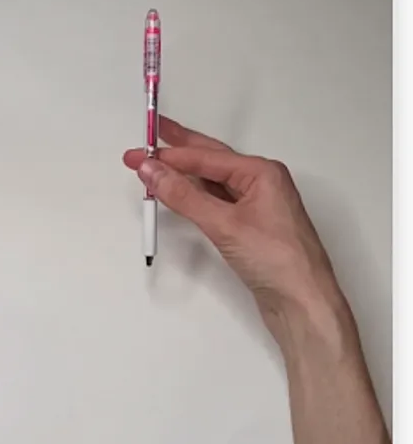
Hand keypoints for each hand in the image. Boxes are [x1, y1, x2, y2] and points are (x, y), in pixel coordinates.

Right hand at [123, 116, 340, 315]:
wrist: (303, 302)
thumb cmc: (280, 261)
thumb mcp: (225, 224)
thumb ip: (184, 197)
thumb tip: (154, 171)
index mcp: (263, 173)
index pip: (207, 156)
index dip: (170, 154)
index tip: (141, 152)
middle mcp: (262, 184)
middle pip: (211, 160)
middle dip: (177, 153)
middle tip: (148, 141)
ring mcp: (257, 206)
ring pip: (213, 182)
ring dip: (184, 175)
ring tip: (157, 165)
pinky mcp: (250, 228)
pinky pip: (217, 202)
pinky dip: (195, 197)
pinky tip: (180, 194)